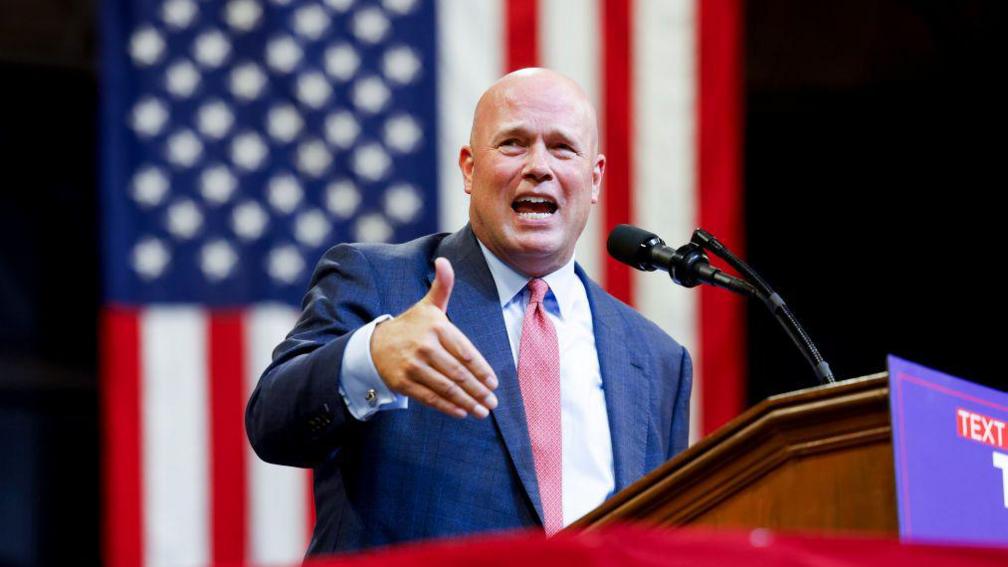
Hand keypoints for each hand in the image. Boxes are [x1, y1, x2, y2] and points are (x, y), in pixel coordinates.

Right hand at [370, 257, 498, 417]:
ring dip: (467, 401)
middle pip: (458, 373)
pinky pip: (430, 398)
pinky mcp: (403, 383)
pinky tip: (462, 413)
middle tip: (492, 402)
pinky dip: (447, 407)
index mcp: (436, 327)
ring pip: (446, 387)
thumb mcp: (427, 305)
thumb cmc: (411, 325)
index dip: (482, 370)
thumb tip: (443, 261)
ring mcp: (413, 366)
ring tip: (482, 411)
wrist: (374, 344)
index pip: (466, 352)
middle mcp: (424, 346)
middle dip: (478, 390)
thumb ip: (442, 286)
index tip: (494, 383)